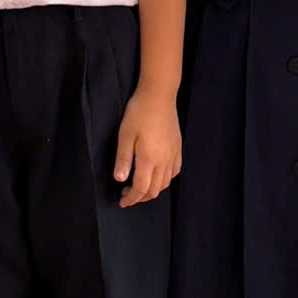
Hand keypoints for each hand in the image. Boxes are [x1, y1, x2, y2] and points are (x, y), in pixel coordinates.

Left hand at [114, 86, 180, 207]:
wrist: (159, 95)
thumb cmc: (139, 112)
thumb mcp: (125, 134)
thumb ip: (123, 159)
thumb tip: (120, 180)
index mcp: (149, 159)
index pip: (141, 188)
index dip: (131, 199)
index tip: (122, 202)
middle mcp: (164, 161)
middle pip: (154, 190)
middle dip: (140, 197)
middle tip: (127, 194)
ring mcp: (173, 155)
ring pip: (165, 183)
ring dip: (152, 190)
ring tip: (139, 186)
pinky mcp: (178, 149)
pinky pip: (174, 172)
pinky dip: (164, 180)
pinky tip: (156, 175)